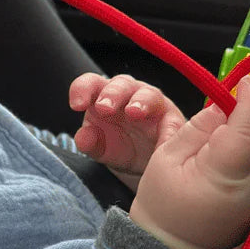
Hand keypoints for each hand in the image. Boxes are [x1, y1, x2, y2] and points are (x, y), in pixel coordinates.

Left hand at [68, 73, 185, 189]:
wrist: (147, 164)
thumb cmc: (121, 147)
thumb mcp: (102, 148)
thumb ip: (91, 143)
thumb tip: (83, 137)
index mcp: (104, 95)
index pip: (91, 83)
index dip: (82, 89)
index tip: (76, 105)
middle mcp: (129, 93)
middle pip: (120, 84)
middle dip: (112, 94)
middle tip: (104, 108)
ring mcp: (152, 102)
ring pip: (148, 94)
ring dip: (141, 102)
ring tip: (134, 112)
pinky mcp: (173, 118)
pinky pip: (172, 122)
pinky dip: (168, 131)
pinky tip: (161, 142)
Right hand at [129, 77, 249, 248]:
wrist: (176, 248)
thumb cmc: (165, 203)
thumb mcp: (168, 157)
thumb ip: (200, 127)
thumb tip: (223, 103)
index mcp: (225, 173)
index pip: (249, 125)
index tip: (245, 81)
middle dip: (246, 119)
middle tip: (217, 124)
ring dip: (249, 136)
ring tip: (217, 149)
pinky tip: (230, 160)